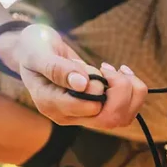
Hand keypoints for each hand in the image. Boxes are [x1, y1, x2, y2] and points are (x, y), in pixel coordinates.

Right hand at [8, 24, 146, 127]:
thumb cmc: (33, 48)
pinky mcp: (94, 109)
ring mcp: (81, 114)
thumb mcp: (39, 52)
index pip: (89, 108)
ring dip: (129, 91)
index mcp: (50, 104)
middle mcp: (67, 115)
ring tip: (116, 70)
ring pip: (121, 118)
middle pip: (109, 119)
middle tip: (108, 68)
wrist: (35, 50)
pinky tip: (121, 73)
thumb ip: (57, 68)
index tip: (91, 66)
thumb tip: (82, 84)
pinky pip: (124, 111)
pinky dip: (132, 91)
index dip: (99, 86)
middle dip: (120, 90)